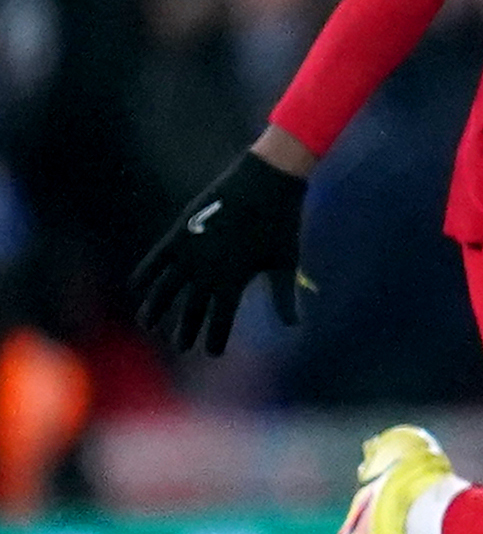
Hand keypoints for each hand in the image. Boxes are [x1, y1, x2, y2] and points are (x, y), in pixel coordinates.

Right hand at [131, 147, 311, 354]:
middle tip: (181, 346)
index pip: (221, 318)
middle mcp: (208, 268)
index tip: (213, 354)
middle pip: (192, 307)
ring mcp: (191, 250)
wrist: (267, 180)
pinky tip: (136, 289)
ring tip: (149, 325)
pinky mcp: (181, 231)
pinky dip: (144, 273)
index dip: (216, 337)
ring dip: (156, 308)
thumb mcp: (286, 260)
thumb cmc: (281, 222)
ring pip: (167, 288)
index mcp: (235, 278)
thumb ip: (284, 295)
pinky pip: (156, 258)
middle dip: (185, 329)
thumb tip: (294, 326)